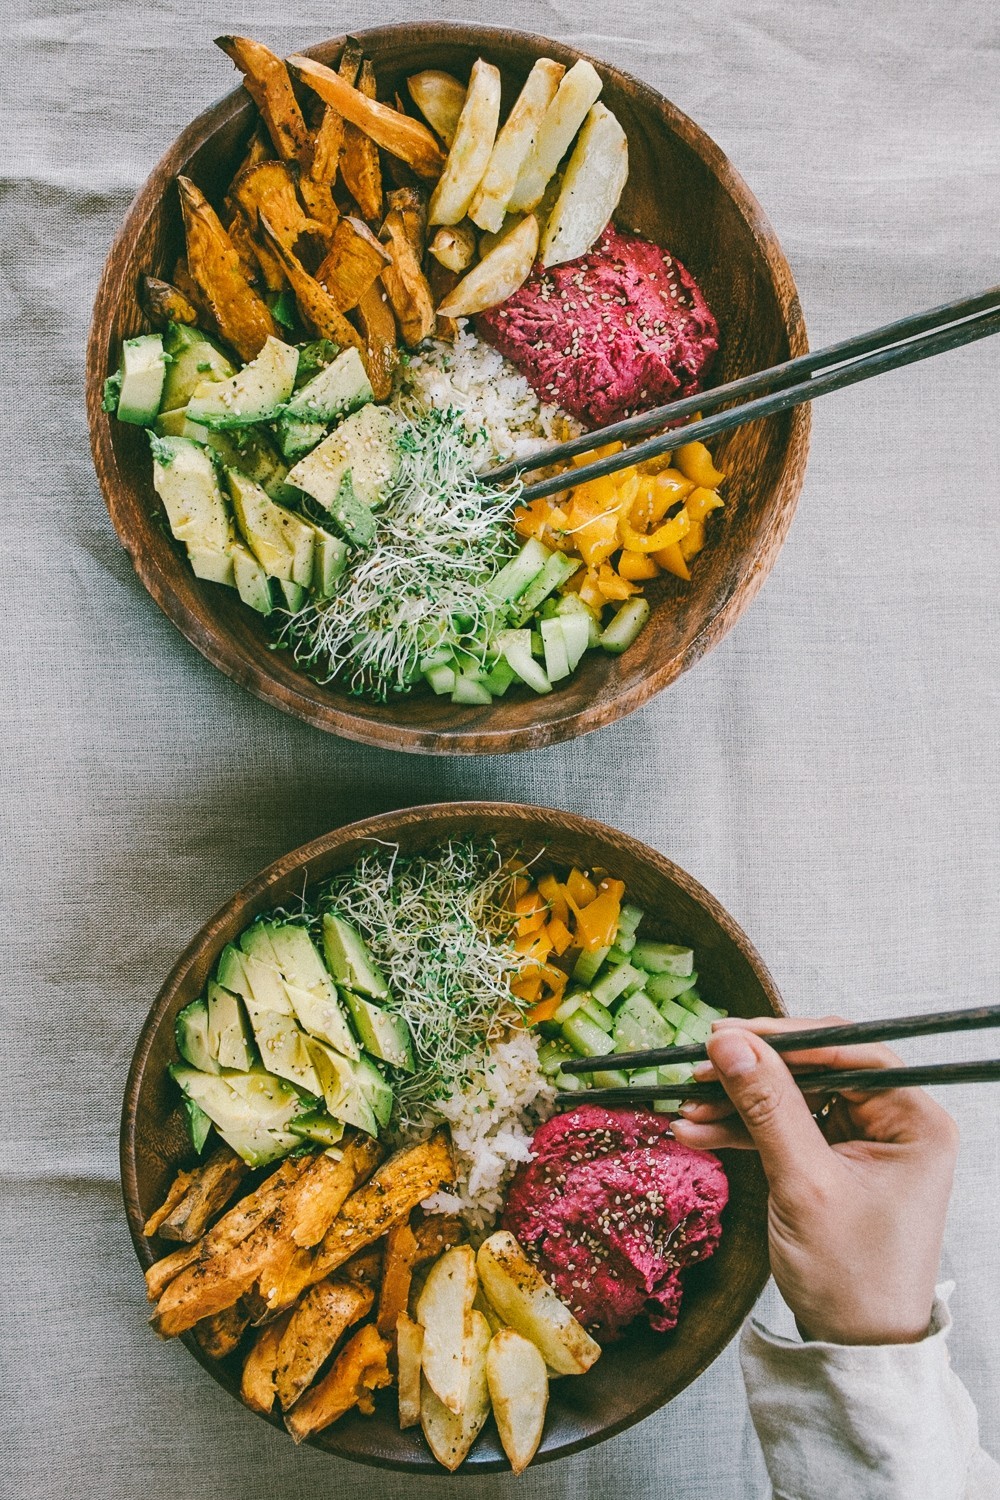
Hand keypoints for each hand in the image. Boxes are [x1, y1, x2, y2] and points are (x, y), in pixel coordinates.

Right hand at [669, 1015, 958, 1344]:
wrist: (856, 1349)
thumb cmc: (852, 1277)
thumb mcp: (803, 1184)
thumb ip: (767, 1106)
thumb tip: (731, 1043)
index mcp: (915, 1120)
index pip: (849, 1050)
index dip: (787, 1038)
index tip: (729, 1034)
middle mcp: (897, 1123)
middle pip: (816, 1070)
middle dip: (754, 1073)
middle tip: (702, 1068)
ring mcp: (866, 1142)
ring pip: (795, 1098)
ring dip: (740, 1103)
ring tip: (688, 1106)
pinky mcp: (837, 1163)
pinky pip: (788, 1128)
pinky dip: (746, 1130)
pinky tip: (701, 1131)